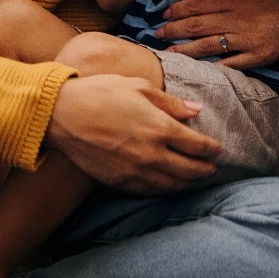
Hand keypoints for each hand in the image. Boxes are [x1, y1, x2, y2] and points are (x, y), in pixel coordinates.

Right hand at [45, 74, 219, 192]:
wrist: (62, 115)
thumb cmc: (100, 93)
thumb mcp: (138, 87)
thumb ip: (170, 102)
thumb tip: (196, 110)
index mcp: (160, 127)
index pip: (197, 145)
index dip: (211, 148)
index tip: (217, 149)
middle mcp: (152, 153)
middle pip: (189, 169)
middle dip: (204, 169)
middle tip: (212, 168)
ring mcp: (136, 171)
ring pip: (171, 184)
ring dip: (187, 183)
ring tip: (195, 180)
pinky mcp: (119, 181)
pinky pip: (149, 190)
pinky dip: (164, 189)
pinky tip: (168, 186)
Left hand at [158, 0, 278, 69]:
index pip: (198, 4)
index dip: (178, 10)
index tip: (165, 13)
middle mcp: (237, 19)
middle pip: (197, 26)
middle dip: (174, 30)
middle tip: (157, 33)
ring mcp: (247, 40)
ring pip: (207, 46)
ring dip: (184, 50)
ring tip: (168, 52)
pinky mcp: (259, 56)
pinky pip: (231, 64)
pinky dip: (213, 67)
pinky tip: (198, 69)